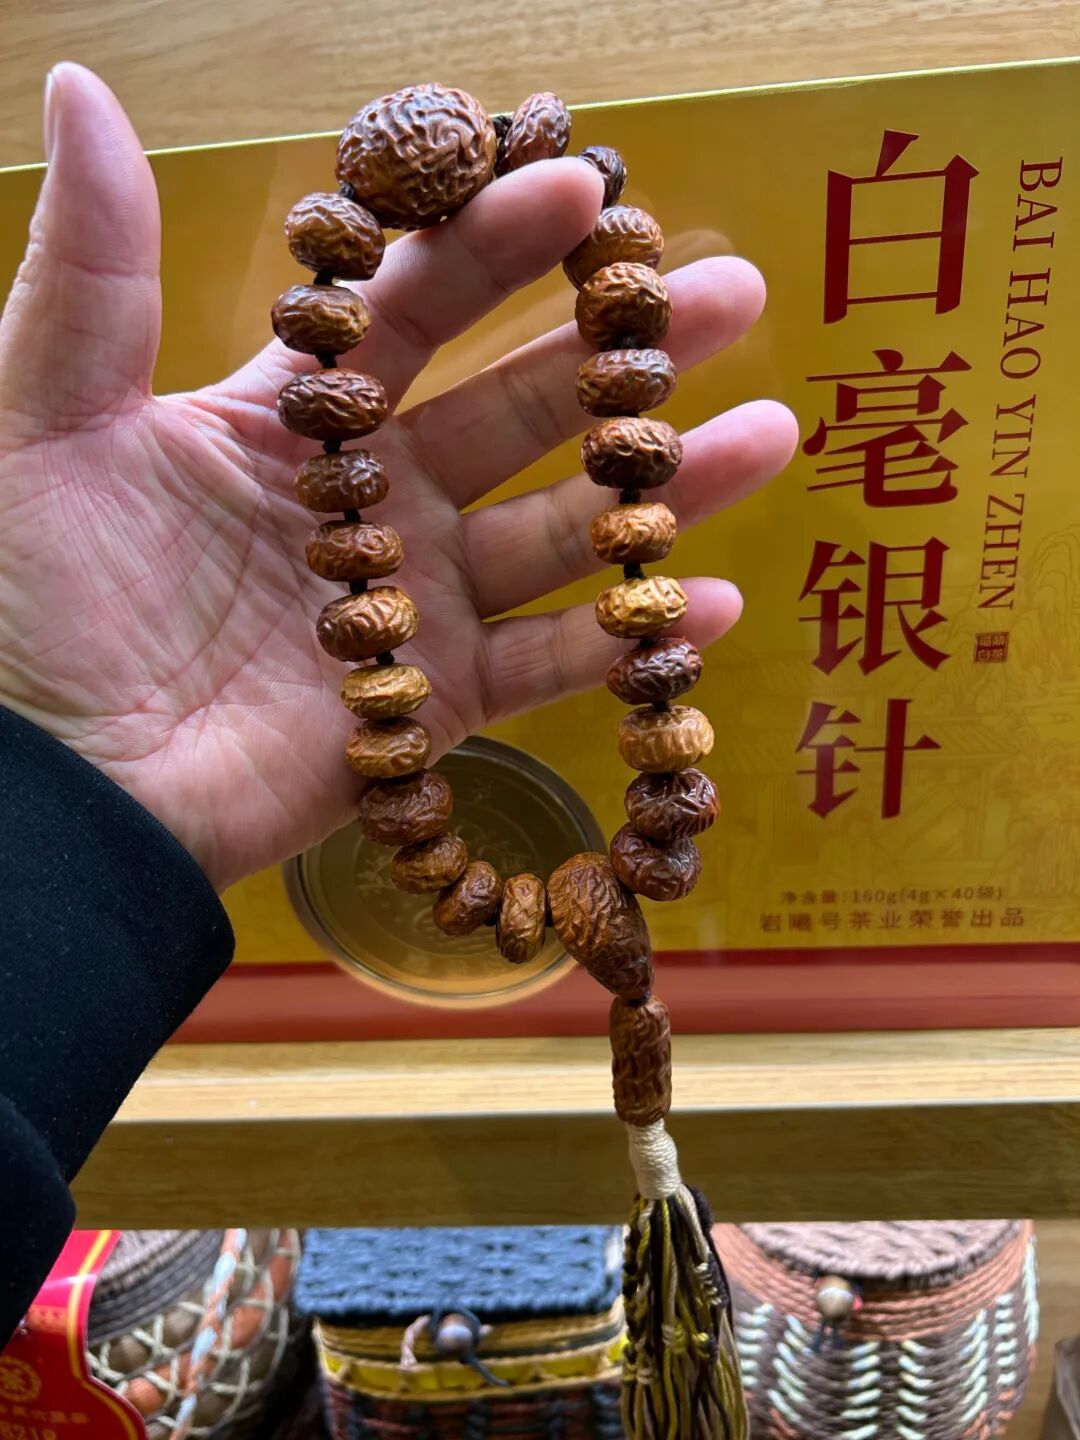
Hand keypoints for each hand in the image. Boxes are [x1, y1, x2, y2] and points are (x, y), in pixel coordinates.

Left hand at [0, 65, 796, 891]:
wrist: (51, 786)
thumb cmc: (28, 602)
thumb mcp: (42, 418)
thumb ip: (90, 270)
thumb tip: (83, 86)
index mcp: (289, 416)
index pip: (416, 308)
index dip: (493, 246)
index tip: (577, 191)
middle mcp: (370, 499)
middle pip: (518, 408)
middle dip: (621, 351)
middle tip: (724, 294)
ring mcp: (412, 603)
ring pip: (557, 533)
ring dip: (659, 488)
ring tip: (764, 433)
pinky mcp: (431, 703)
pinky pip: (543, 665)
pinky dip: (622, 642)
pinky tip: (703, 603)